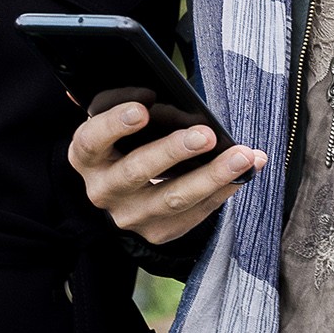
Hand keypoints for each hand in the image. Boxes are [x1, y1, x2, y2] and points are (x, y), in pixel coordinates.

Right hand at [67, 88, 267, 245]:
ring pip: (173, 198)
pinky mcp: (158, 232)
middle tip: (205, 134)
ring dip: (212, 175)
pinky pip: (196, 211)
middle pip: (136, 171)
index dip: (115, 124)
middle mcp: (103, 190)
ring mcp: (130, 216)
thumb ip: (133, 104)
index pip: (92, 140)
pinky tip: (247, 170)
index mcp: (86, 156)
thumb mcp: (118, 119)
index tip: (142, 110)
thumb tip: (166, 101)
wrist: (125, 191)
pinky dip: (225, 188)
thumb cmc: (126, 141)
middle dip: (173, 150)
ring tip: (243, 156)